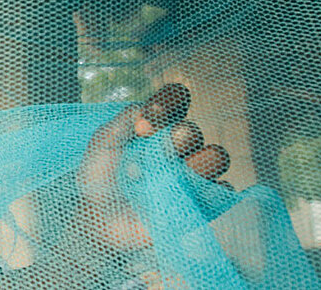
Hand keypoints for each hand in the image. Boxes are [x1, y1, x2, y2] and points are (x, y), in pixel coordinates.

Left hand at [77, 83, 231, 249]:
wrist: (98, 218)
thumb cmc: (99, 177)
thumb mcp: (103, 142)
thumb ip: (123, 120)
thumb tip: (146, 110)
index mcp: (157, 127)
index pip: (176, 101)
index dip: (168, 103)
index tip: (147, 117)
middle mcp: (178, 148)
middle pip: (191, 132)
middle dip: (177, 135)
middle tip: (156, 148)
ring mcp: (191, 175)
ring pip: (216, 157)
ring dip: (198, 162)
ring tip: (174, 173)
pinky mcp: (200, 203)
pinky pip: (222, 192)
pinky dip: (213, 191)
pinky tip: (188, 195)